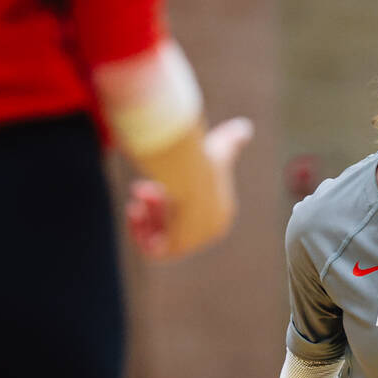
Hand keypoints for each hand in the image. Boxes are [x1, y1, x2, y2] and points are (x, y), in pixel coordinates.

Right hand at [125, 116, 253, 258]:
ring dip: (146, 217)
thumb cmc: (204, 160)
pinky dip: (140, 233)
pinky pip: (153, 250)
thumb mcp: (222, 147)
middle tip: (140, 188)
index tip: (155, 182)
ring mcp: (194, 242)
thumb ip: (233, 140)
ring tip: (135, 202)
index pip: (190, 209)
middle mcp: (208, 230)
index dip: (171, 194)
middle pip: (174, 222)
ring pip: (162, 234)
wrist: (192, 177)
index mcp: (220, 212)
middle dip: (155, 204)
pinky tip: (133, 213)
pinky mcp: (175, 250)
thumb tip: (245, 126)